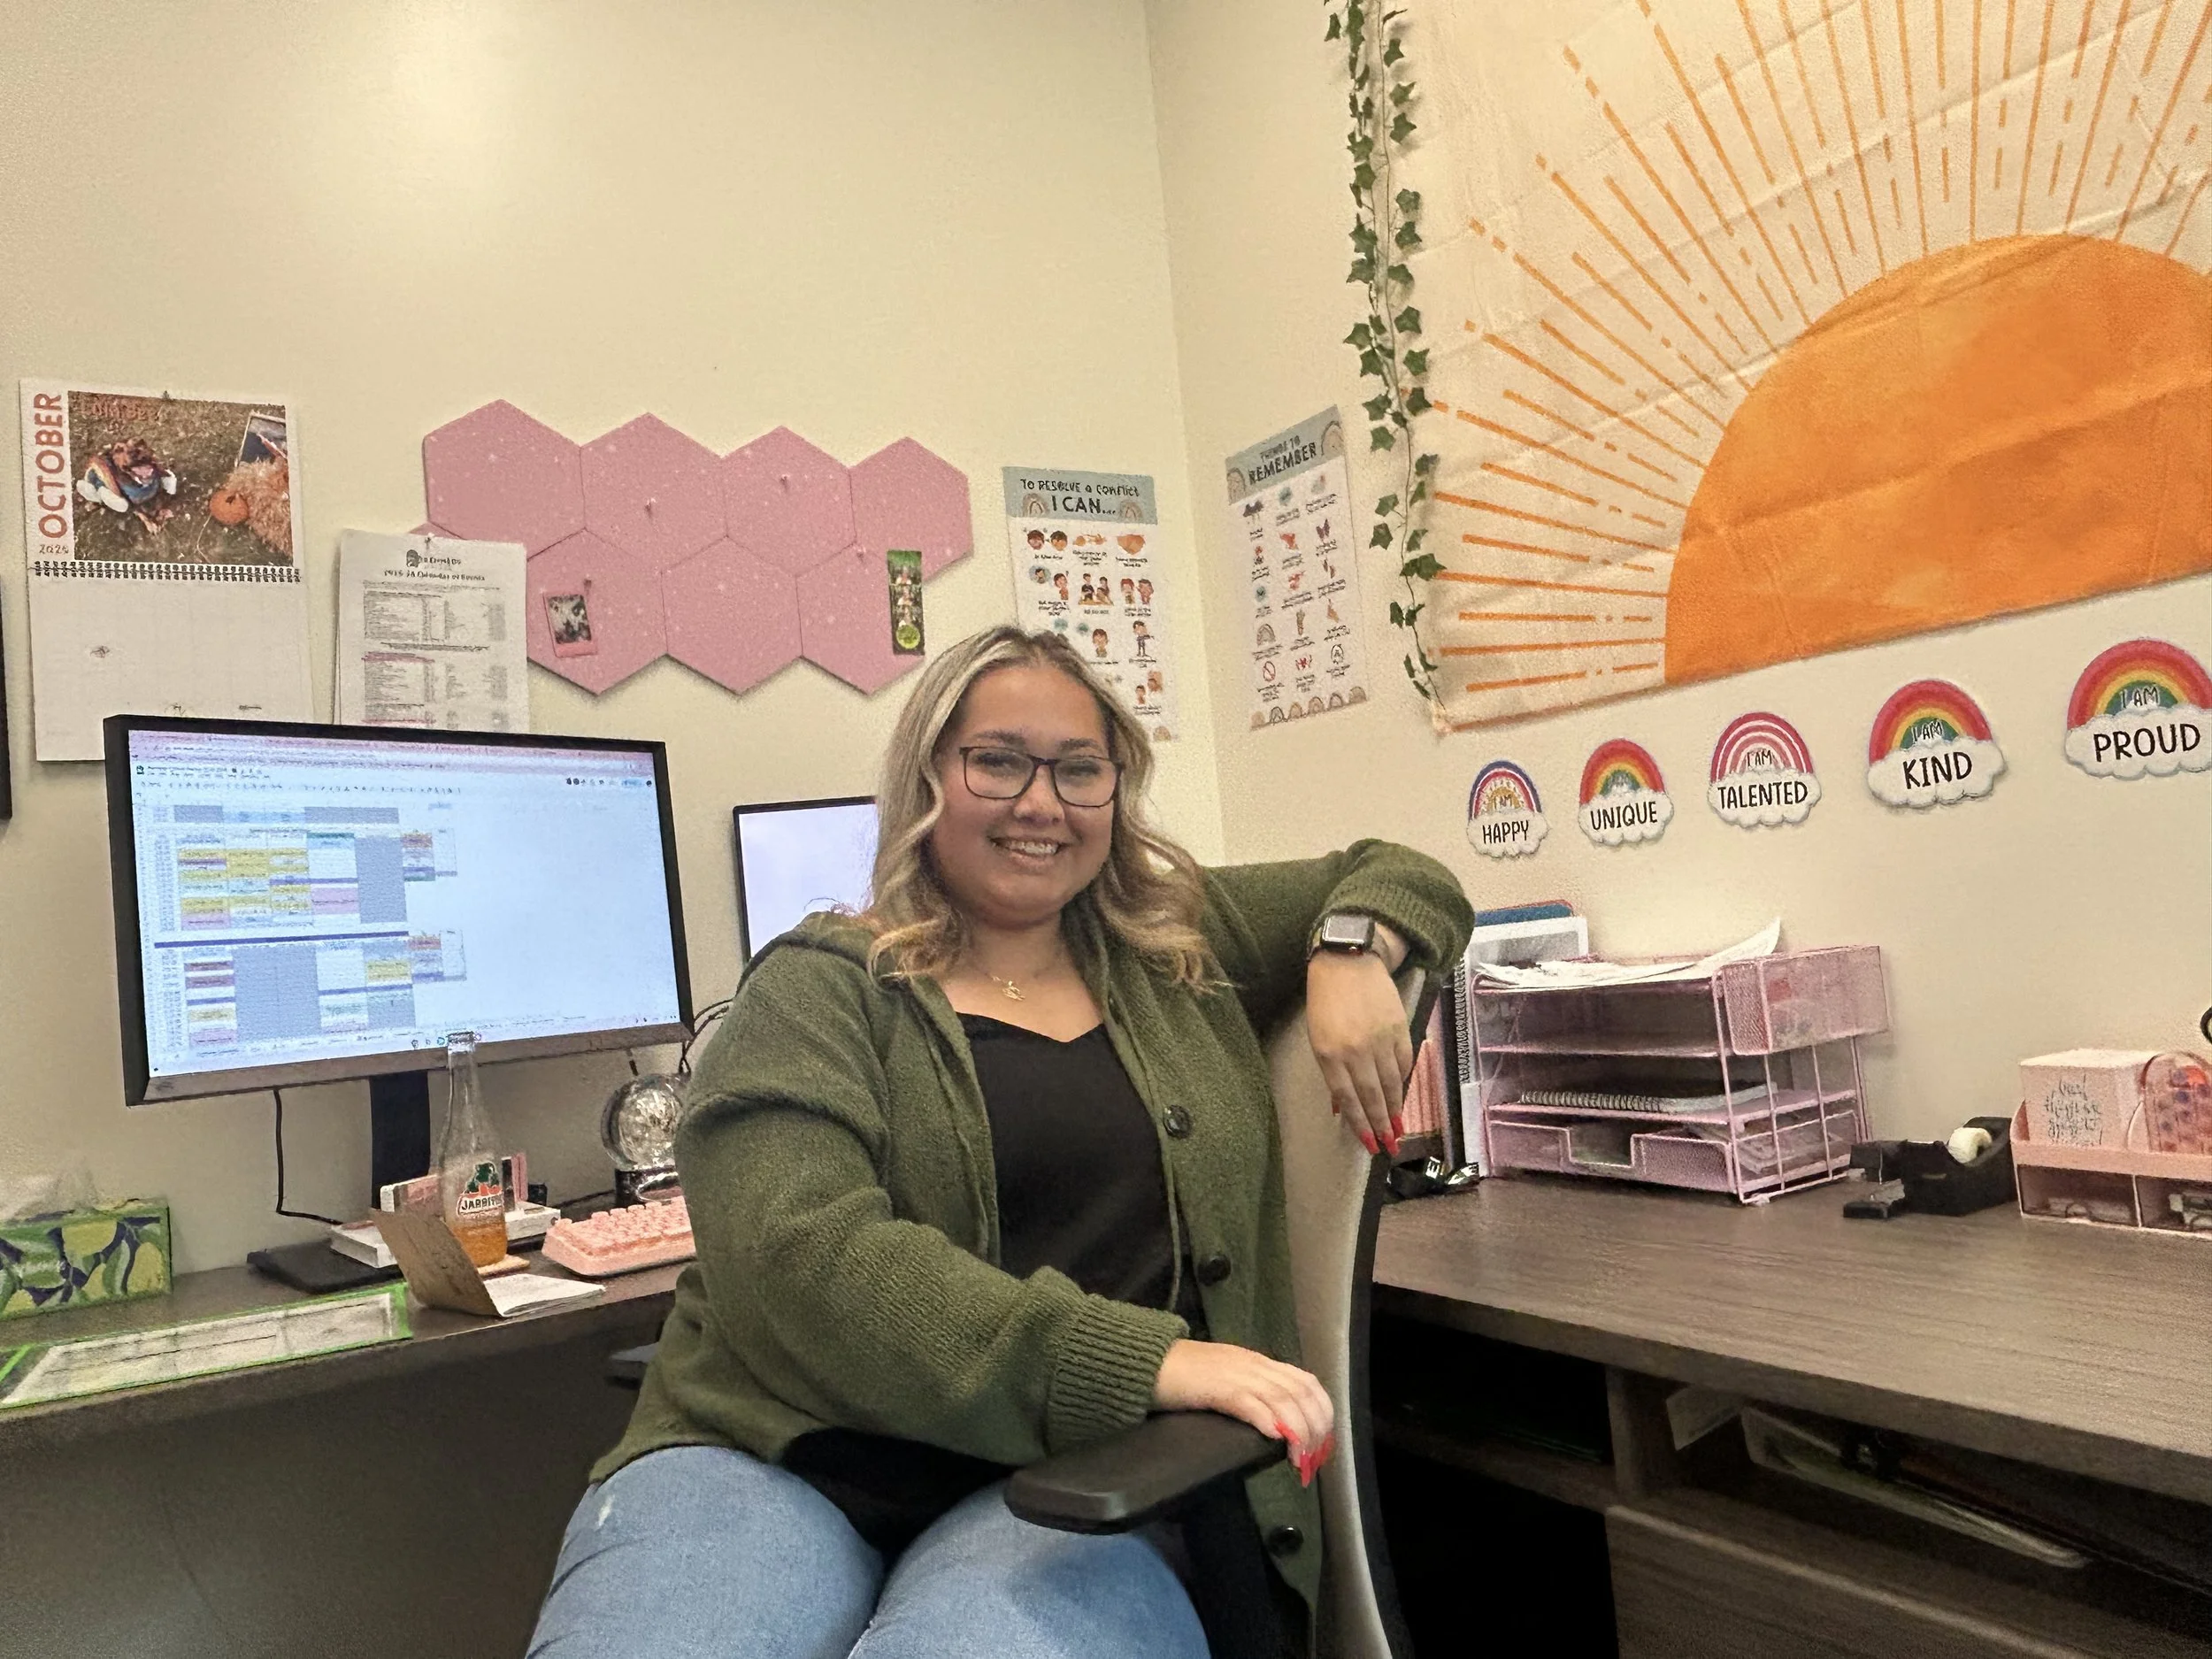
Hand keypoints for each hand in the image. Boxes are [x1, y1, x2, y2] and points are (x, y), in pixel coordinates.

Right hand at [1153, 1339, 1335, 1485]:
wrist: (1148, 1360)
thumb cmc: (1185, 1375)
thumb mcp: (1228, 1378)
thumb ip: (1252, 1393)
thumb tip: (1277, 1425)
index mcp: (1259, 1362)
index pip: (1306, 1381)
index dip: (1321, 1411)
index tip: (1322, 1439)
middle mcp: (1254, 1366)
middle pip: (1301, 1392)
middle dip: (1315, 1426)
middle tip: (1312, 1457)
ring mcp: (1237, 1375)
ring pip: (1283, 1400)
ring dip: (1298, 1431)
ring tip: (1299, 1458)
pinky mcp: (1217, 1389)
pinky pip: (1250, 1403)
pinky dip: (1268, 1421)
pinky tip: (1276, 1439)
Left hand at [1306, 930, 1413, 1155]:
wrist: (1348, 961)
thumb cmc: (1325, 1001)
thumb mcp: (1318, 1038)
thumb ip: (1332, 1073)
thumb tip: (1342, 1108)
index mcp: (1329, 1054)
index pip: (1348, 1099)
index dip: (1360, 1125)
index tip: (1369, 1145)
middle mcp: (1356, 1050)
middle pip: (1372, 1096)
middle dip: (1381, 1126)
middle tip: (1390, 1147)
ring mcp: (1380, 1039)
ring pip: (1391, 1084)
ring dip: (1395, 1109)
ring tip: (1399, 1129)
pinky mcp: (1399, 1028)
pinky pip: (1404, 1063)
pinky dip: (1403, 1082)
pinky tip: (1401, 1096)